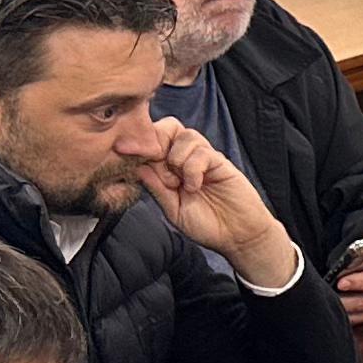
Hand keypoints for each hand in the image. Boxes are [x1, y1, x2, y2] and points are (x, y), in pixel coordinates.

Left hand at [124, 118, 304, 288]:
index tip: (124, 152)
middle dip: (157, 140)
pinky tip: (195, 187)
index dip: (138, 144)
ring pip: (184, 135)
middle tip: (156, 163)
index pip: (152, 142)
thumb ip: (155, 187)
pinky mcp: (219, 162)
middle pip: (168, 127)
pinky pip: (201, 151)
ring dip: (176, 158)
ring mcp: (204, 159)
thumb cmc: (207, 224)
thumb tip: (135, 165)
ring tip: (179, 183)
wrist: (237, 235)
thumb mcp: (171, 208)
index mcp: (171, 168)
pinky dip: (192, 169)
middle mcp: (187, 159)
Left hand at [335, 249, 362, 324]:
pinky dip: (345, 317)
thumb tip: (350, 254)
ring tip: (327, 304)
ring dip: (344, 310)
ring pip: (361, 313)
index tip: (340, 282)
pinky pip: (358, 319)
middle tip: (329, 296)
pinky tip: (332, 312)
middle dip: (346, 300)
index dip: (359, 282)